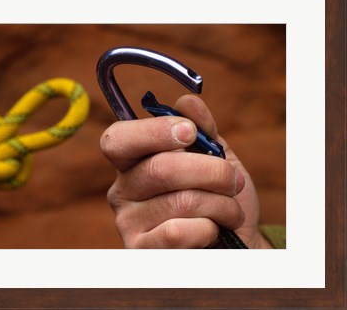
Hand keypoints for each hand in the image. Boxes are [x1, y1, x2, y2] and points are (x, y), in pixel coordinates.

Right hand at [100, 94, 271, 248]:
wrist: (232, 239)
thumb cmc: (217, 194)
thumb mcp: (214, 154)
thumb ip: (201, 127)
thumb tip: (187, 102)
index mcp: (132, 162)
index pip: (117, 140)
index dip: (152, 132)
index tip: (189, 132)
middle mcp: (122, 190)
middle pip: (160, 168)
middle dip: (211, 170)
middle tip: (234, 179)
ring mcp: (128, 223)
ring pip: (181, 200)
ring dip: (221, 203)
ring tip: (229, 208)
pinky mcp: (142, 251)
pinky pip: (179, 232)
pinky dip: (209, 228)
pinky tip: (212, 230)